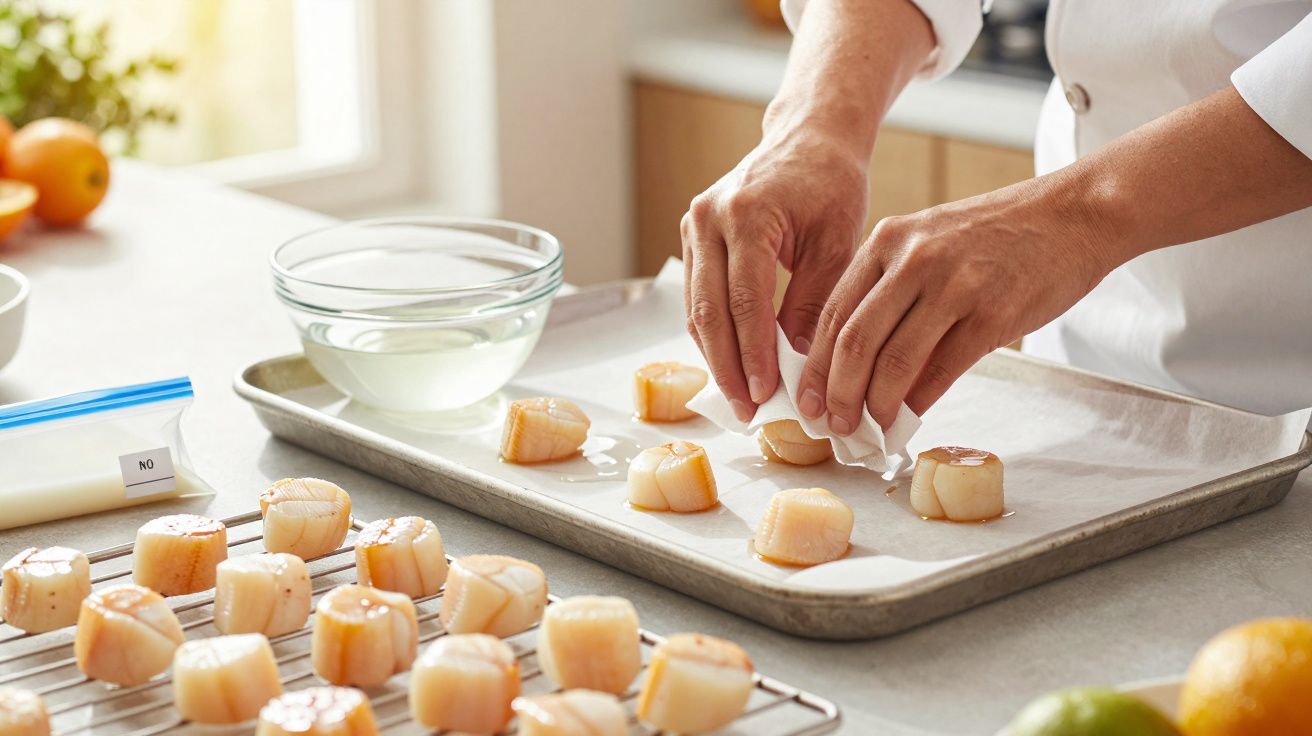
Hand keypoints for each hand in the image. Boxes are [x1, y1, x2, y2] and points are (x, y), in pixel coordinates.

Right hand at [682, 129, 867, 420]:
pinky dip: (714, 333)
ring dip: (715, 356)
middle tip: (746, 409)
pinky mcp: (692, 236)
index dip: (752, 353)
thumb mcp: (837, 242)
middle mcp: (709, 218)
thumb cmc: (831, 184)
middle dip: (727, 366)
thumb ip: (815, 301)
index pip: (745, 300)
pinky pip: (697, 296)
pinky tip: (732, 364)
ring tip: (739, 397)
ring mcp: (694, 226)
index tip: (765, 393)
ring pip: (695, 308)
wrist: (808, 139)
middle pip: (708, 310)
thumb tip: (798, 364)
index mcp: (747, 214)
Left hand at [796, 176, 1119, 432]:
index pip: (833, 312)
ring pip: (894, 360)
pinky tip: (909, 419)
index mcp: (888, 240)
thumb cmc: (1000, 235)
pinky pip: (942, 369)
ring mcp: (954, 284)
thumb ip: (893, 291)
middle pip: (854, 340)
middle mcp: (914, 259)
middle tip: (832, 425)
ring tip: (868, 430)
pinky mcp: (992, 312)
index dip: (814, 365)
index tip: (806, 399)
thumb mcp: (930, 242)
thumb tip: (860, 364)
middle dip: (836, 393)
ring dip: (875, 405)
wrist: (1075, 214)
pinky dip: (919, 402)